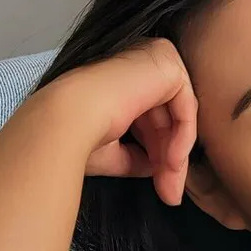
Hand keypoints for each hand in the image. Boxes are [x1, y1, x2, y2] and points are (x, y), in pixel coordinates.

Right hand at [35, 39, 197, 206]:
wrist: (64, 121)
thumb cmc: (75, 137)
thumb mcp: (112, 150)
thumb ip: (137, 155)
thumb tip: (156, 167)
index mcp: (120, 78)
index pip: (150, 117)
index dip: (158, 154)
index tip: (161, 188)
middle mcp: (136, 62)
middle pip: (167, 118)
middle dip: (170, 160)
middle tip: (170, 194)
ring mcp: (151, 56)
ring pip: (179, 115)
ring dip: (176, 155)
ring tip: (169, 187)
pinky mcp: (165, 60)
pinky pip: (186, 105)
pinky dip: (183, 137)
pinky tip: (172, 162)